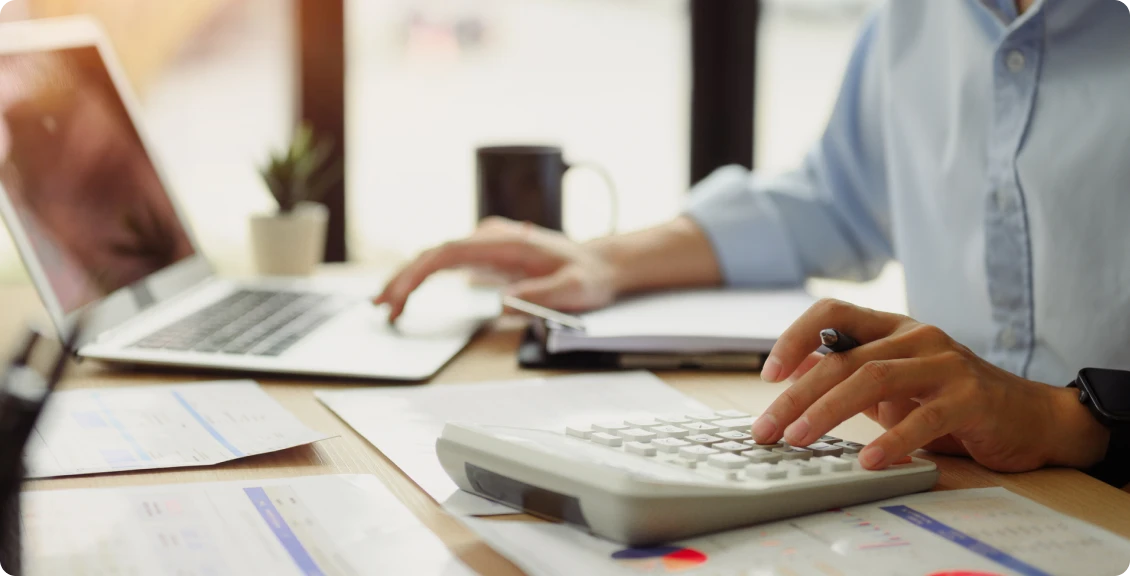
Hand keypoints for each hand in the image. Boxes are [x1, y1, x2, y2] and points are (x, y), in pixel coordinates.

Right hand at [374, 217, 617, 322]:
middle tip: (381, 307)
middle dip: (403, 279)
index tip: (401, 293)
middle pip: (434, 254)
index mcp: (506, 242)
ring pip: (435, 258)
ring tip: (384, 306)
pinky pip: (444, 265)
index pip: (450, 252)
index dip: (420, 272)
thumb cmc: (586, 275)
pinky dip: (421, 279)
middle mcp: (490, 238)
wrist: (599, 264)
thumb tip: (503, 301)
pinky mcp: (484, 256)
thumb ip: (540, 294)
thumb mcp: (572, 289)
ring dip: (407, 279)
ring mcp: (485, 245)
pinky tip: (405, 296)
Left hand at [751, 299, 1109, 472]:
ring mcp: (945, 363)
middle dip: (797, 395)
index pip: (833, 312)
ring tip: (800, 439)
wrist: (1032, 418)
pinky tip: (869, 461)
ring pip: (873, 379)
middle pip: (843, 358)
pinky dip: (892, 440)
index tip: (769, 374)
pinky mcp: (971, 396)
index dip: (796, 337)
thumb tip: (792, 376)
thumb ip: (850, 375)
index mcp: (893, 328)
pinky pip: (924, 417)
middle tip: (769, 428)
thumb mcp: (894, 384)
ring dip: (828, 411)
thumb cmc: (952, 401)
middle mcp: (916, 336)